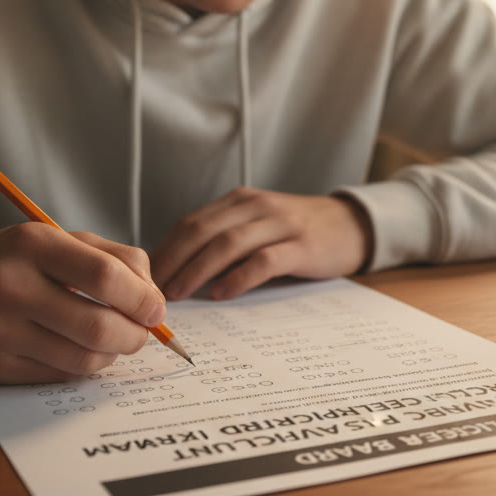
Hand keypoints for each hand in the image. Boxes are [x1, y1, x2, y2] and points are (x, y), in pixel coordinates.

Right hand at [0, 223, 166, 383]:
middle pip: (98, 326)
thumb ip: (114, 259)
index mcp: (32, 244)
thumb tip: (155, 299)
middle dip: (135, 335)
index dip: (142, 298)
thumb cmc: (15, 260)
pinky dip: (82, 366)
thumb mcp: (59, 240)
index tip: (156, 309)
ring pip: (82, 359)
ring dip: (112, 355)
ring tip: (114, 341)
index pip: (105, 276)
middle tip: (142, 332)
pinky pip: (58, 376)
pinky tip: (81, 350)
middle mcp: (10, 286)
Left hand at [150, 187, 373, 300]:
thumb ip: (224, 242)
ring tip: (178, 294)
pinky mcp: (302, 245)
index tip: (144, 278)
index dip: (164, 250)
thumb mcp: (257, 227)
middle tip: (152, 290)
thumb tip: (176, 274)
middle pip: (202, 230)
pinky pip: (264, 260)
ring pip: (228, 244)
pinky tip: (222, 294)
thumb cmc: (296, 233)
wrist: (351, 225)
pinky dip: (238, 277)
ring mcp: (280, 224)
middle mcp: (256, 206)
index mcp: (239, 201)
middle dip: (173, 261)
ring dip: (197, 270)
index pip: (190, 223)